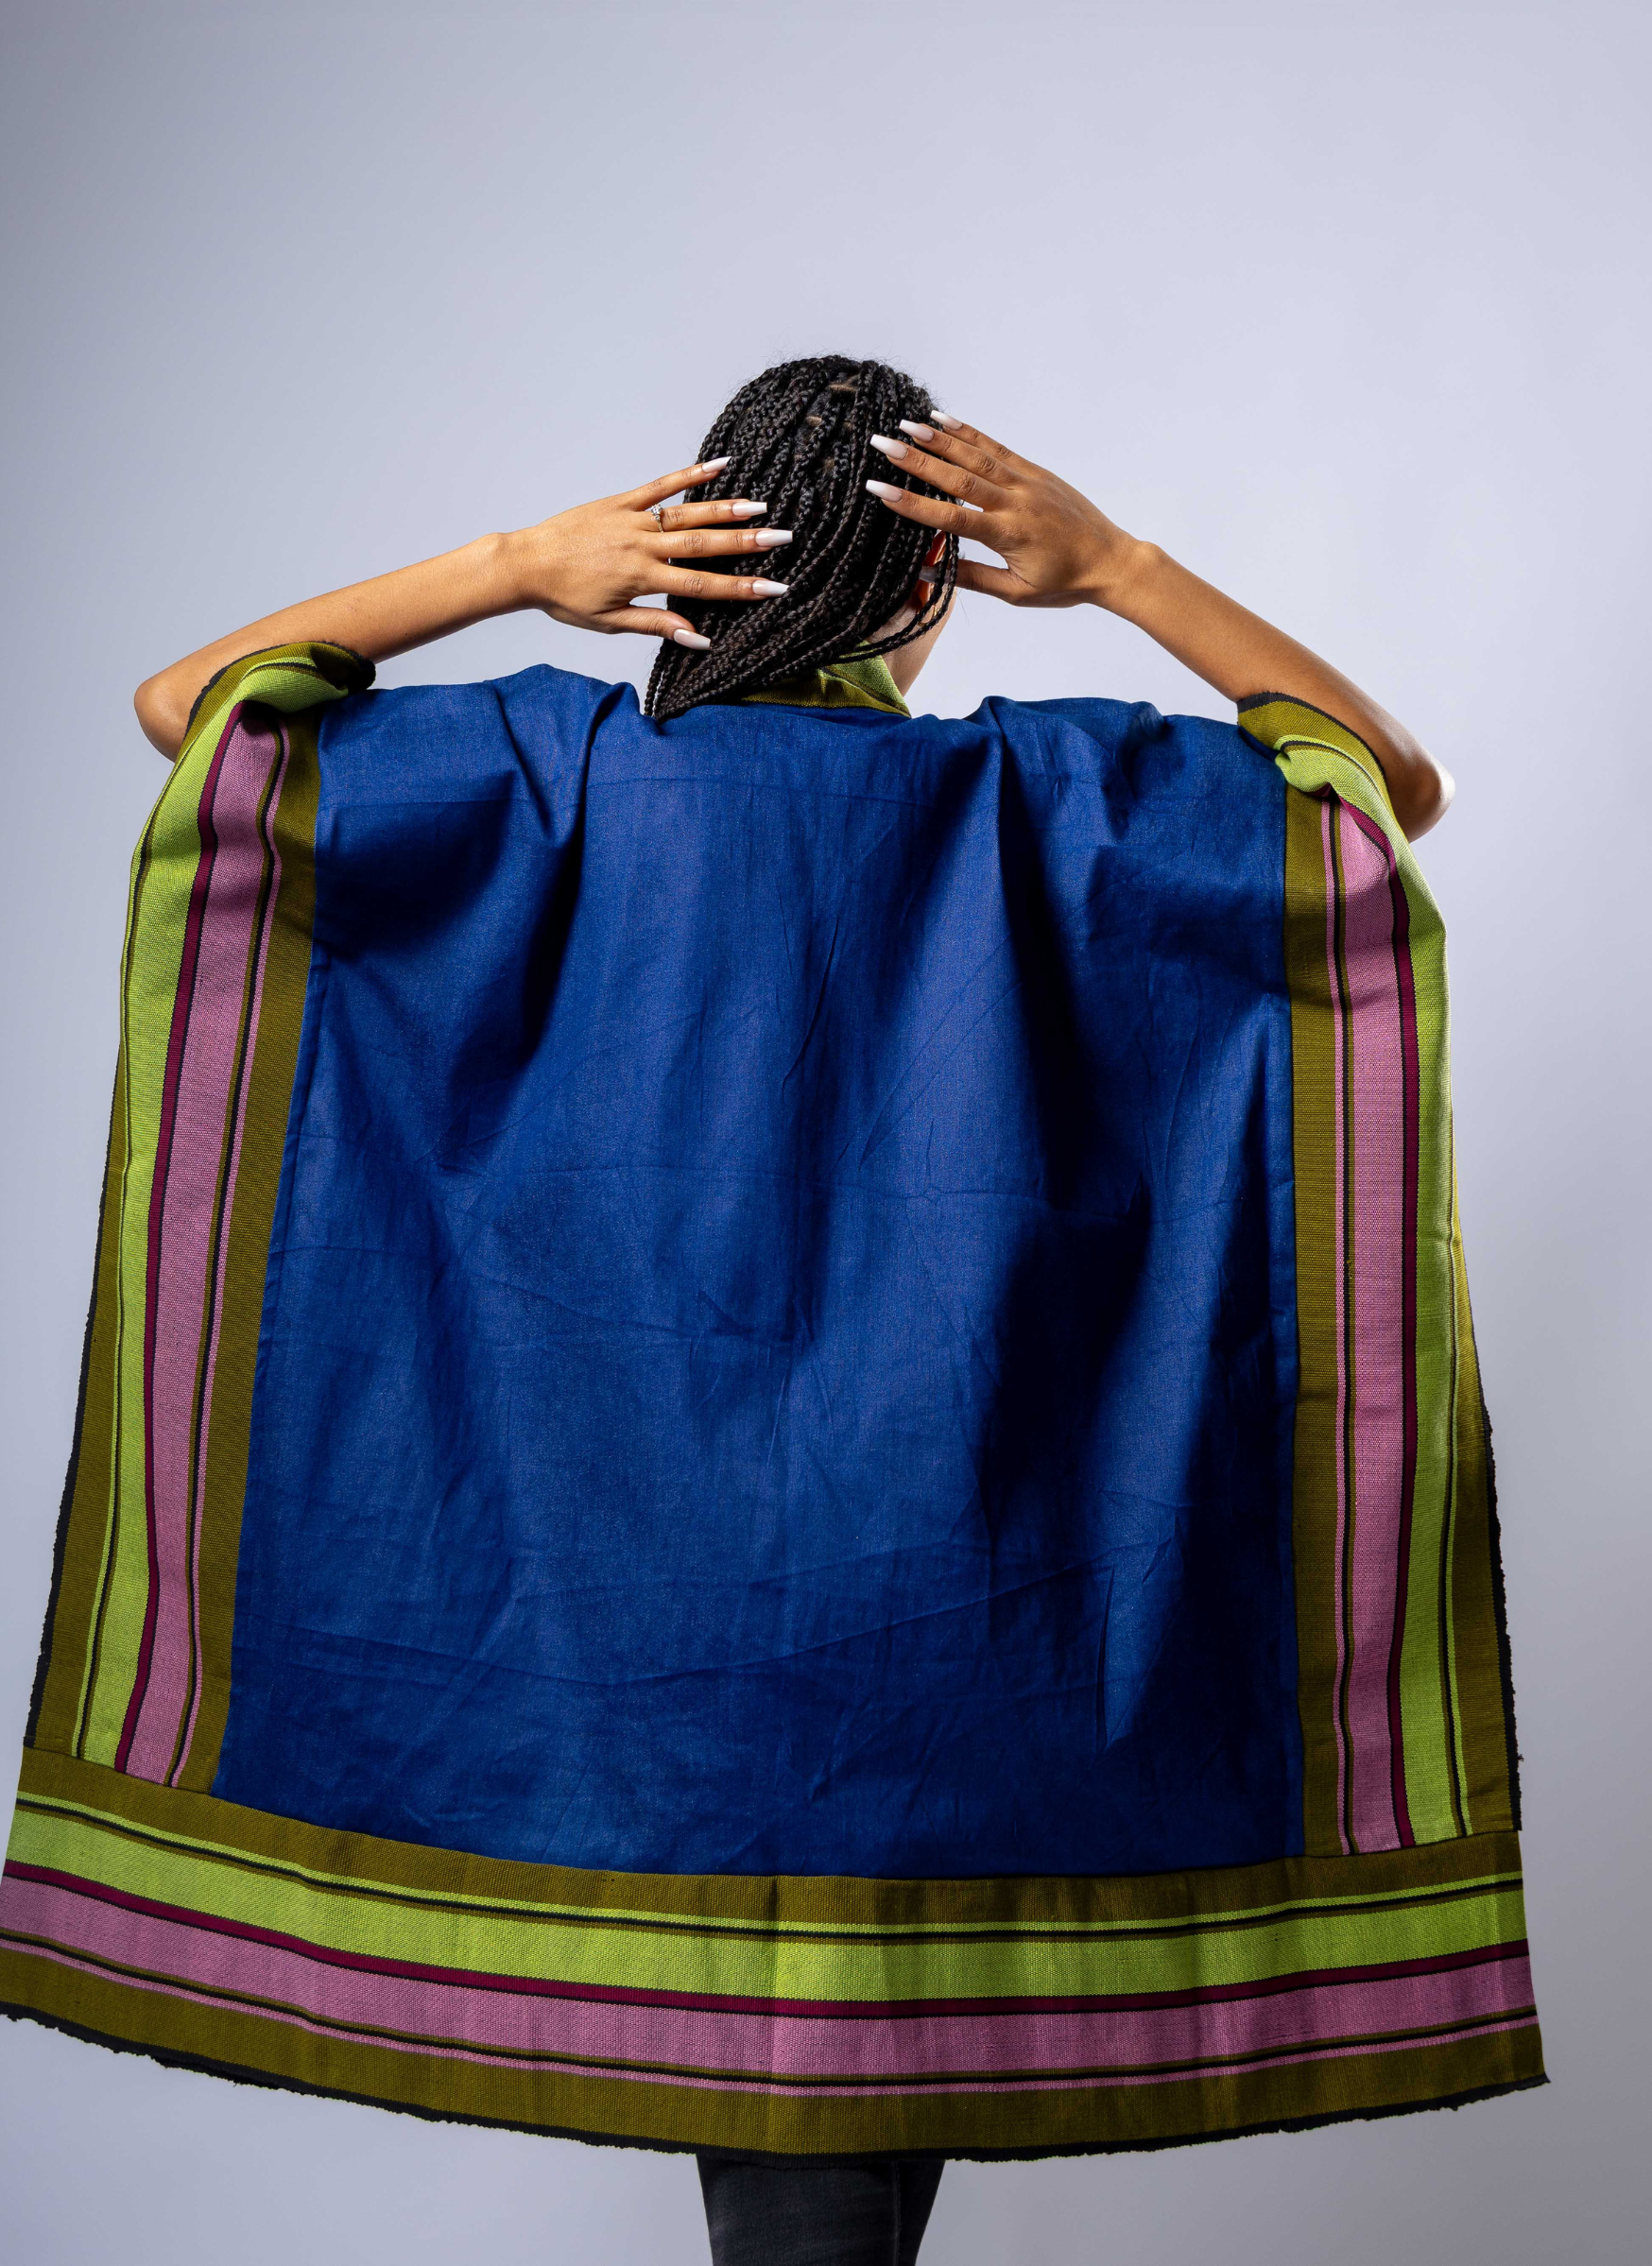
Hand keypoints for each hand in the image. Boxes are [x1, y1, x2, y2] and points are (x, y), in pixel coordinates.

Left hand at [507, 458, 793, 648]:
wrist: (526, 564)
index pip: (701, 586)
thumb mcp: (609, 621)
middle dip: (745, 544)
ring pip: (687, 514)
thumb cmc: (565, 598)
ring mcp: (632, 520)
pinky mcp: (620, 501)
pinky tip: (720, 466)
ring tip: (761, 508)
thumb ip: (655, 625)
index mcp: (641, 579)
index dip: (740, 588)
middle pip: (703, 545)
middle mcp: (641, 547)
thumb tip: (697, 637)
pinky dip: (690, 475)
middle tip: (783, 538)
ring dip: (726, 509)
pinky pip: (660, 486)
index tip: (774, 587)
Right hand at [864, 417, 1145, 611]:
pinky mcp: (1034, 471)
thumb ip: (973, 579)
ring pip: (976, 455)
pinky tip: (945, 420)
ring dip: (939, 439)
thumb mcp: (1018, 593)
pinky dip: (970, 433)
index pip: (952, 517)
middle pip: (958, 477)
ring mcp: (1026, 481)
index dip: (913, 504)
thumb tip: (930, 571)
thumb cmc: (1064, 583)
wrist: (1110, 560)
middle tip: (882, 445)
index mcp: (1009, 534)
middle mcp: (1016, 501)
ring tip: (906, 425)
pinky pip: (997, 448)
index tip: (880, 490)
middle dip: (918, 461)